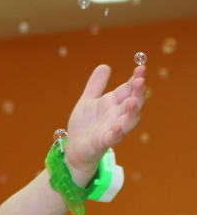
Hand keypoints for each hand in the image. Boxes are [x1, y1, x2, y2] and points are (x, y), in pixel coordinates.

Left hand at [65, 64, 145, 180]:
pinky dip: (117, 133)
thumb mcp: (87, 101)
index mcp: (113, 104)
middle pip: (133, 103)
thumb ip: (96, 85)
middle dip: (138, 92)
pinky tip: (117, 127)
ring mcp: (111, 129)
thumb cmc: (84, 125)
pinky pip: (113, 138)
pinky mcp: (103, 142)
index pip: (128, 90)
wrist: (74, 148)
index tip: (141, 67)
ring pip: (129, 121)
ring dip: (133, 112)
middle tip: (141, 80)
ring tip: (134, 101)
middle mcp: (116, 115)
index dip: (135, 79)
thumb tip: (105, 66)